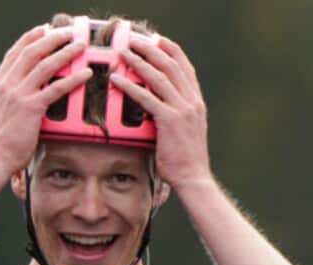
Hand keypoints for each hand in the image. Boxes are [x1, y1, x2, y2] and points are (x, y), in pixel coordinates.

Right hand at [0, 26, 91, 176]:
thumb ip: (4, 100)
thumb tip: (12, 97)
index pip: (14, 54)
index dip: (29, 39)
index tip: (42, 31)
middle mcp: (7, 85)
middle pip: (31, 52)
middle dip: (51, 38)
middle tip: (66, 33)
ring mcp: (19, 95)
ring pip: (45, 65)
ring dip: (65, 52)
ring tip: (80, 47)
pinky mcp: (32, 108)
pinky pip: (57, 88)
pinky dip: (73, 79)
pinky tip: (85, 74)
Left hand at [111, 35, 211, 188]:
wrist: (193, 177)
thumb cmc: (186, 158)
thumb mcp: (185, 129)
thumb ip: (175, 113)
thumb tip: (155, 105)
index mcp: (196, 101)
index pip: (185, 66)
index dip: (170, 50)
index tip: (156, 40)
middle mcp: (192, 101)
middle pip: (171, 64)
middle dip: (151, 48)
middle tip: (134, 40)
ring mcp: (182, 109)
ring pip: (158, 76)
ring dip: (138, 61)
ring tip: (123, 52)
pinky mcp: (169, 121)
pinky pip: (146, 98)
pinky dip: (130, 86)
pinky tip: (116, 81)